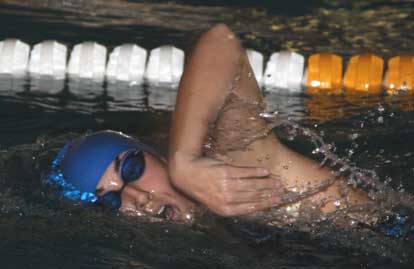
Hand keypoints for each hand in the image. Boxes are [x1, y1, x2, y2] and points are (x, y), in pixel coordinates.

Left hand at [169, 153, 283, 216]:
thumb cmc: (201, 187)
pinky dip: (256, 172)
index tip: (276, 201)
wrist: (186, 172)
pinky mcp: (226, 172)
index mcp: (225, 210)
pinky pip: (246, 172)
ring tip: (277, 181)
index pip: (250, 207)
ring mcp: (227, 185)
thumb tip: (251, 205)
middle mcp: (227, 199)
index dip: (265, 204)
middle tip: (281, 191)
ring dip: (266, 183)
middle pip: (254, 196)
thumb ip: (231, 204)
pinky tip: (265, 171)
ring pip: (252, 185)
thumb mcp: (214, 202)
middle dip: (269, 194)